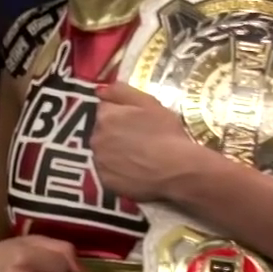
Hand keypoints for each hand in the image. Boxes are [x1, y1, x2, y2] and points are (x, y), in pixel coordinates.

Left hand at [91, 81, 205, 205]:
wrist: (177, 169)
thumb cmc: (166, 133)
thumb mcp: (149, 103)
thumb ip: (121, 91)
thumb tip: (99, 90)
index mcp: (105, 116)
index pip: (105, 110)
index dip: (121, 115)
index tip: (136, 122)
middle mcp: (95, 137)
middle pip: (101, 131)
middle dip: (115, 133)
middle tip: (139, 141)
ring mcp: (99, 161)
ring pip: (103, 151)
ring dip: (113, 152)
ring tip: (137, 158)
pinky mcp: (104, 180)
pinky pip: (107, 172)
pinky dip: (116, 171)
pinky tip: (134, 172)